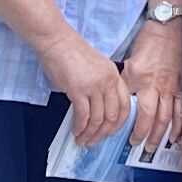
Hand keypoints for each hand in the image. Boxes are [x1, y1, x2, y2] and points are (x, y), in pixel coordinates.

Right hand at [40, 24, 132, 150]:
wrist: (56, 41)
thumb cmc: (71, 52)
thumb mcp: (96, 67)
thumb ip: (101, 85)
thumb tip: (98, 109)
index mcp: (114, 75)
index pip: (125, 105)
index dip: (118, 123)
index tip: (109, 132)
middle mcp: (108, 81)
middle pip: (113, 115)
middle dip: (104, 133)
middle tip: (94, 140)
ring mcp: (94, 86)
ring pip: (98, 119)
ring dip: (90, 134)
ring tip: (82, 140)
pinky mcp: (78, 90)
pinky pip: (83, 116)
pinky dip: (80, 127)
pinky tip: (75, 132)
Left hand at [122, 16, 181, 163]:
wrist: (169, 30)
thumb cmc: (148, 43)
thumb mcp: (130, 61)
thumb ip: (126, 82)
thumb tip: (118, 99)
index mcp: (140, 80)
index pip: (135, 109)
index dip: (131, 125)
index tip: (125, 135)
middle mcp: (156, 87)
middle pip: (151, 118)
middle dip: (144, 135)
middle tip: (137, 146)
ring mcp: (170, 89)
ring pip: (166, 118)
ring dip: (160, 135)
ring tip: (153, 147)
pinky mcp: (181, 88)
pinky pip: (181, 111)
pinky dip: (179, 125)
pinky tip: (175, 136)